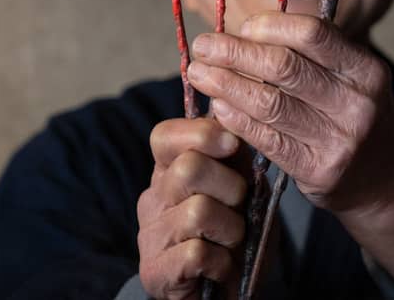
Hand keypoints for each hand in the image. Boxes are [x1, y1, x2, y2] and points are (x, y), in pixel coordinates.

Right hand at [137, 117, 247, 298]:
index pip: (164, 136)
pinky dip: (221, 261)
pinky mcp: (153, 272)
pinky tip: (221, 266)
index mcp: (169, 171)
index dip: (201, 134)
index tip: (232, 145)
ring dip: (232, 229)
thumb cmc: (239, 233)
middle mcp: (153, 198)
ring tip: (232, 241)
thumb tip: (236, 112)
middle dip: (231, 186)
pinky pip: (196, 253)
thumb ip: (236, 154)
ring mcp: (149, 236)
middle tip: (240, 207)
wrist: (234, 290)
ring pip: (198, 212)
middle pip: (188, 168)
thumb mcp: (244, 185)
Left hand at [186, 12, 393, 215]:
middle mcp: (357, 103)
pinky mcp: (319, 171)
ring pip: (270, 103)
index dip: (270, 26)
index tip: (242, 27)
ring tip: (198, 73)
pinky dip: (237, 119)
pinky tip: (217, 106)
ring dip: (226, 84)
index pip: (313, 34)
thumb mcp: (351, 79)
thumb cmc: (352, 116)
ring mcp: (339, 140)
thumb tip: (246, 30)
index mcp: (366, 69)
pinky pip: (267, 139)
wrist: (384, 181)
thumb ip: (312, 55)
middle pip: (284, 67)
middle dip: (235, 52)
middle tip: (203, 45)